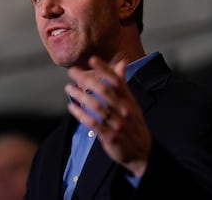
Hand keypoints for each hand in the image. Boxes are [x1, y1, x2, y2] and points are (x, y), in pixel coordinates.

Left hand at [65, 56, 151, 176]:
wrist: (142, 151)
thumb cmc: (133, 123)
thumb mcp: (131, 102)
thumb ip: (123, 83)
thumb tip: (121, 63)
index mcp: (130, 100)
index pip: (117, 81)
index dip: (105, 70)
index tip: (92, 59)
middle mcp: (124, 110)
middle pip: (105, 91)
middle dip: (87, 79)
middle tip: (72, 71)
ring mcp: (117, 123)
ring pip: (97, 106)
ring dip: (81, 95)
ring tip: (68, 87)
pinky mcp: (110, 136)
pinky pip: (93, 123)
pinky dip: (81, 114)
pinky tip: (71, 107)